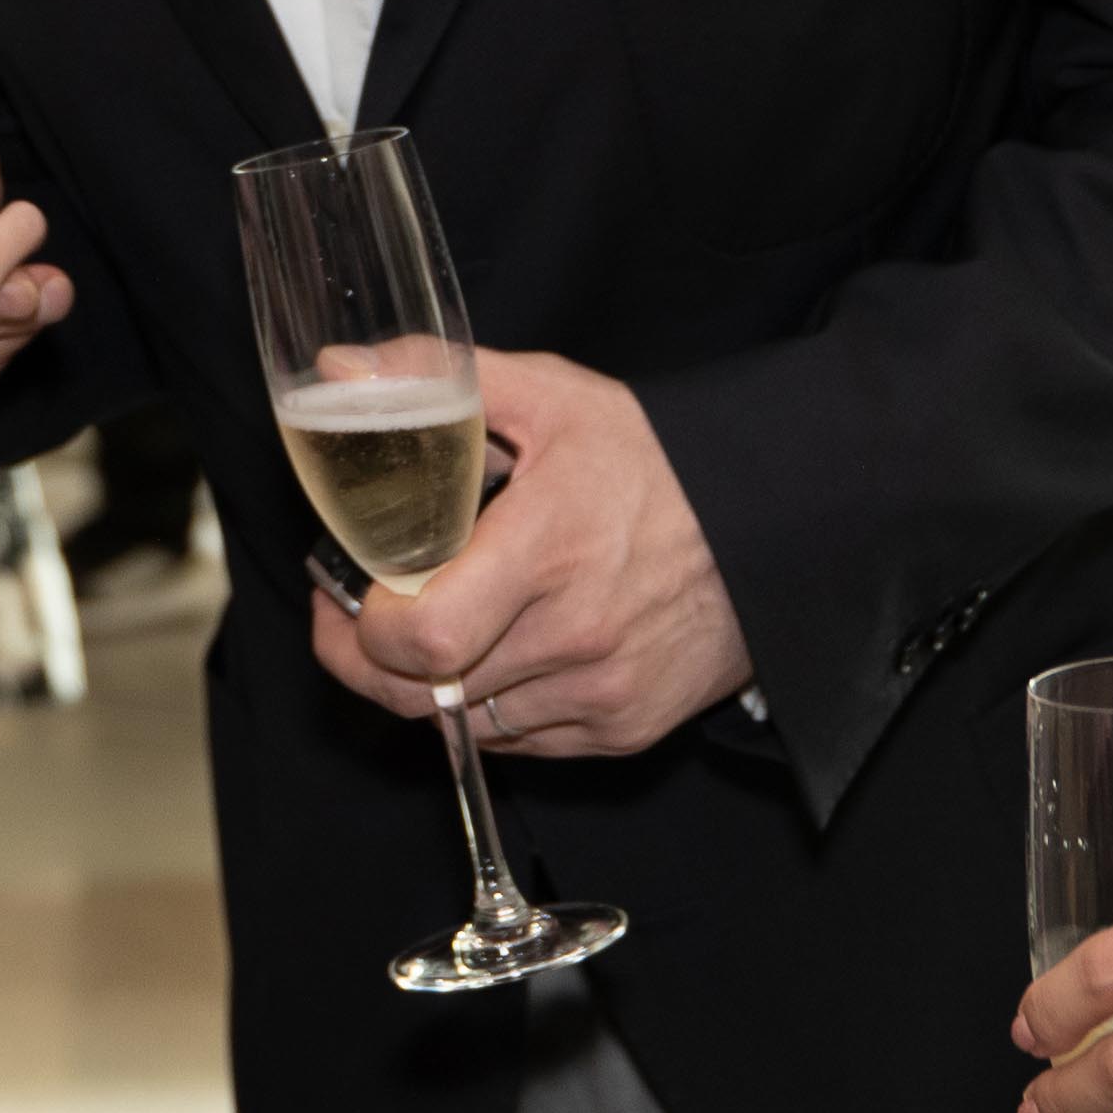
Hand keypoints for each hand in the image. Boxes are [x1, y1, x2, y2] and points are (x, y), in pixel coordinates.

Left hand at [309, 347, 750, 757]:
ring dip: (429, 689)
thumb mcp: (553, 395)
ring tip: (427, 629)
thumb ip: (437, 378)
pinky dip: (490, 709)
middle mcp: (578, 636)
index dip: (360, 633)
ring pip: (467, 726)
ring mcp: (604, 693)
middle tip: (352, 621)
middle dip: (370, 666)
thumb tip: (335, 370)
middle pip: (427, 696)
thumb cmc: (657, 457)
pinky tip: (493, 654)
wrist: (776, 521)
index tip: (339, 595)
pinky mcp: (626, 730)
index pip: (424, 637)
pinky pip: (523, 742)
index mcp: (549, 550)